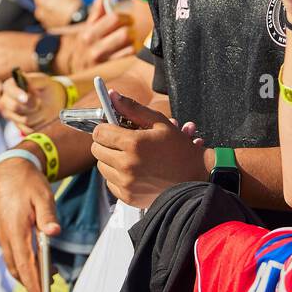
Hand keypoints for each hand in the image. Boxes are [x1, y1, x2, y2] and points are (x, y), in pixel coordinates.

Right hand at [0, 71, 66, 131]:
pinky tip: (42, 117)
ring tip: (42, 107)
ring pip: (23, 119)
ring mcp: (10, 115)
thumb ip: (34, 81)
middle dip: (30, 106)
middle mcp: (6, 100)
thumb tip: (26, 82)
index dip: (17, 94)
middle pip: (13, 106)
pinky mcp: (18, 126)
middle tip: (40, 102)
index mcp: (10, 86)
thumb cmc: (45, 88)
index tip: (26, 98)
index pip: (9, 89)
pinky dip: (38, 124)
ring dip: (38, 114)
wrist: (52, 101)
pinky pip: (28, 129)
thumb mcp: (43, 81)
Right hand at [0, 156, 60, 291]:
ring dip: (25, 274)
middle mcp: (5, 234)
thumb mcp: (43, 195)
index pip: (25, 262)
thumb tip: (54, 232)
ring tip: (43, 281)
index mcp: (16, 228)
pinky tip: (33, 264)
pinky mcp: (2, 230)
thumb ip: (47, 215)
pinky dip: (20, 263)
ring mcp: (1, 233)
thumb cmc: (28, 182)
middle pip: (17, 267)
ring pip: (12, 261)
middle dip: (29, 283)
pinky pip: (10, 252)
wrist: (7, 169)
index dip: (32, 282)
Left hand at [30, 0, 84, 28]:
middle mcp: (39, 10)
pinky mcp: (49, 26)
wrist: (78, 22)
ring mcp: (43, 19)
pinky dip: (54, 12)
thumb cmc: (71, 5)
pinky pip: (49, 16)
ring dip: (51, 2)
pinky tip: (63, 10)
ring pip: (45, 7)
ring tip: (62, 1)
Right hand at [67, 0, 135, 68]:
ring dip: (133, 41)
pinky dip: (133, 51)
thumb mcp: (90, 23)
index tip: (126, 19)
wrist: (76, 65)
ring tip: (129, 40)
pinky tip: (129, 50)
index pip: (115, 18)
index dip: (126, 17)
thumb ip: (100, 5)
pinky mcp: (109, 69)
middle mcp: (94, 45)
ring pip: (129, 46)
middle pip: (125, 33)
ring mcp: (102, 59)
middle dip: (131, 29)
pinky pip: (129, 57)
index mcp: (89, 31)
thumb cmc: (88, 40)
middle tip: (130, 29)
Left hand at [91, 90, 207, 207]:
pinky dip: (116, 176)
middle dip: (107, 142)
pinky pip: (110, 182)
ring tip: (128, 156)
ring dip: (110, 159)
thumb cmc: (178, 148)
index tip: (113, 128)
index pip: (99, 132)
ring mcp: (126, 183)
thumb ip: (133, 108)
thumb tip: (113, 94)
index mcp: (133, 143)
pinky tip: (132, 170)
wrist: (194, 177)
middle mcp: (127, 165)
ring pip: (101, 166)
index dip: (105, 127)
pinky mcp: (128, 197)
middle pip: (97, 149)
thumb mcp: (159, 122)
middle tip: (122, 141)